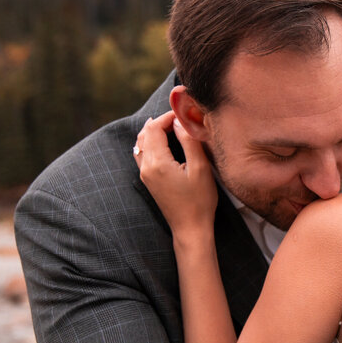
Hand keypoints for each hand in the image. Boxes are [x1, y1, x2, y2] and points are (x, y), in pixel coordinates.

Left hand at [134, 111, 217, 235]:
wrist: (190, 228)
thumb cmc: (199, 200)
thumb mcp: (200, 168)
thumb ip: (189, 141)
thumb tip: (180, 121)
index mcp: (157, 162)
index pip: (153, 128)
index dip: (166, 116)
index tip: (183, 114)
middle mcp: (146, 167)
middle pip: (145, 133)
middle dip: (160, 122)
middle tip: (179, 119)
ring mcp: (145, 175)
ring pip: (141, 144)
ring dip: (153, 132)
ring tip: (171, 127)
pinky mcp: (148, 181)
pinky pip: (142, 154)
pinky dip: (150, 143)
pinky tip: (163, 143)